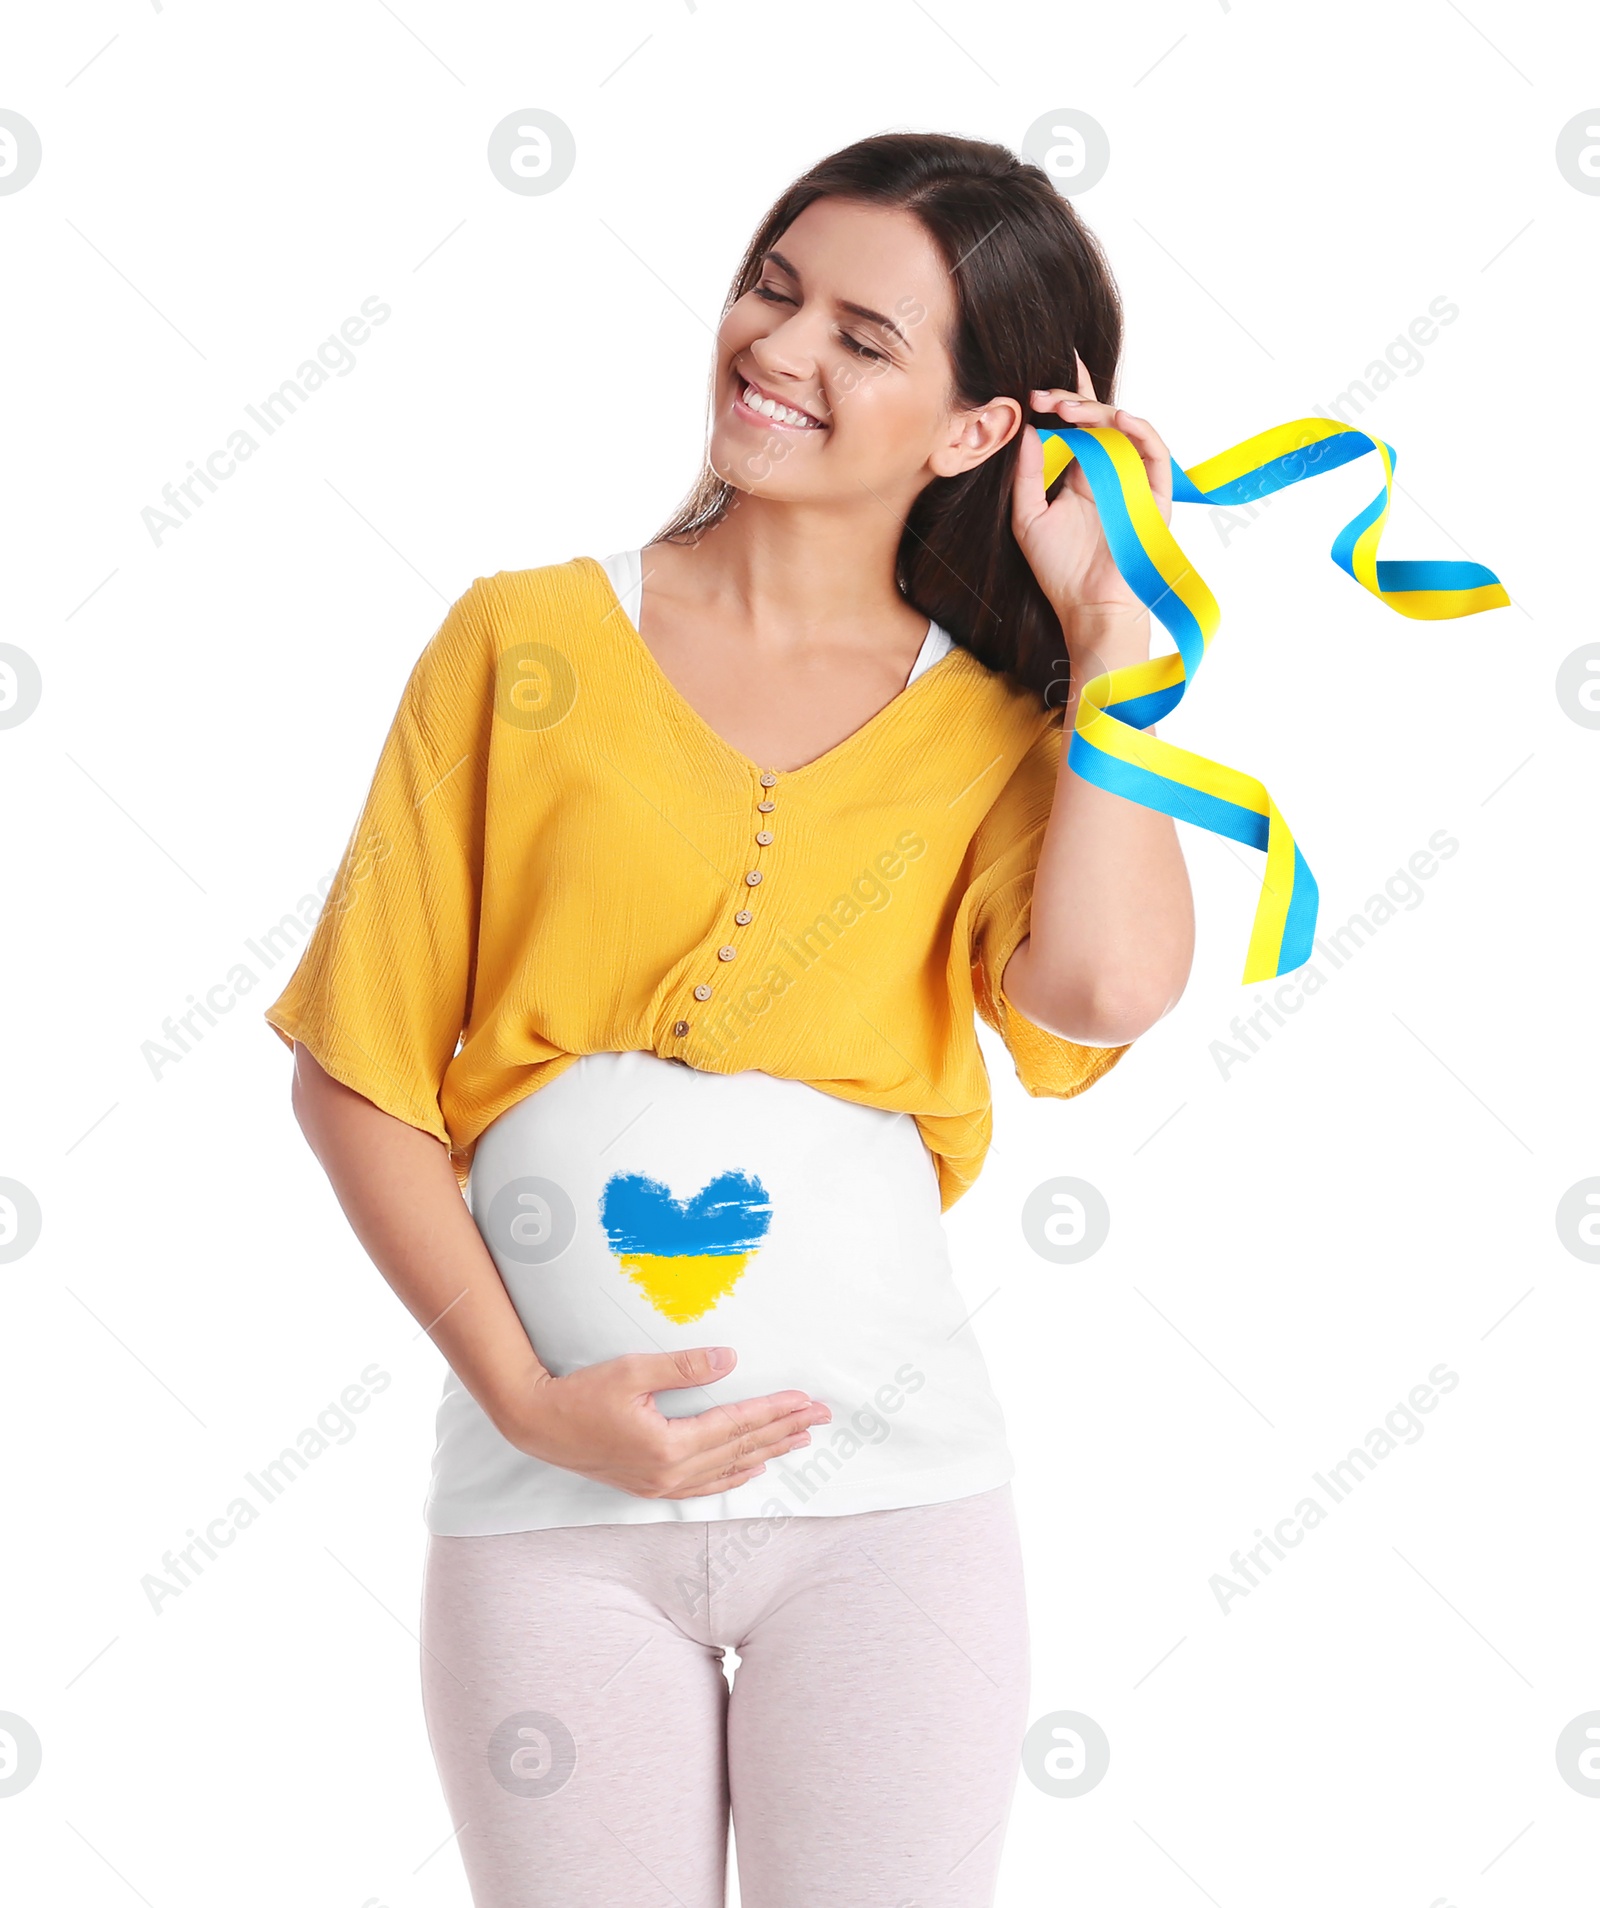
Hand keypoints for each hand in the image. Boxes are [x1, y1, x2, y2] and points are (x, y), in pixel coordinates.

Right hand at [501, 1346, 831, 1498]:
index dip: (775, 1410)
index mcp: (670, 1445)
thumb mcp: (633, 1371)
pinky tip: (751, 1469)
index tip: (806, 1400)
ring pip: (728, 1470)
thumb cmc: (581, 1393)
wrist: (538, 1424)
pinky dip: (733, 1476)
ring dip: (766, 1452)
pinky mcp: (650, 1485)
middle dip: (784, 1430)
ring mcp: (661, 1484)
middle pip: (741, 1449)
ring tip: (799, 1440)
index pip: (737, 1424)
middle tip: (821, 1418)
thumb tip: (730, 1360)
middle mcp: (671, 1472)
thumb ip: (684, 1367)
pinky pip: (704, 1485)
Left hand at [1011, 353, 1172, 618]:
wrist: (1089, 607)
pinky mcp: (1154, 493)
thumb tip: (1026, 430)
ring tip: (1067, 408)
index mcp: (1081, 475)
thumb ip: (1026, 475)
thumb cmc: (1058, 570)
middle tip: (1042, 396)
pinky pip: (1153, 453)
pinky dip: (1139, 430)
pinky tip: (1116, 418)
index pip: (1076, 426)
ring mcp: (1132, 480)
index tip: (1035, 386)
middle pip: (1097, 419)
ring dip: (1097, 410)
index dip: (1063, 399)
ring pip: (1123, 428)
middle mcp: (1108, 472)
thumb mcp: (1027, 516)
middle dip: (1071, 401)